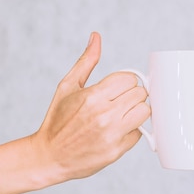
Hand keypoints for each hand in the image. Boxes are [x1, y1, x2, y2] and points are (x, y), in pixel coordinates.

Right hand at [30, 32, 149, 181]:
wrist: (49, 157)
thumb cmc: (57, 120)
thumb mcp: (67, 87)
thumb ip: (86, 62)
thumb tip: (96, 37)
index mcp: (93, 96)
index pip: (129, 78)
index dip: (125, 81)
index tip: (117, 88)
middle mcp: (104, 115)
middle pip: (140, 93)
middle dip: (131, 95)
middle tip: (119, 101)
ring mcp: (112, 134)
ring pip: (145, 112)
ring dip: (136, 111)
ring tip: (122, 114)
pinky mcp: (116, 151)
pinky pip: (138, 133)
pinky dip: (131, 131)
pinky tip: (117, 130)